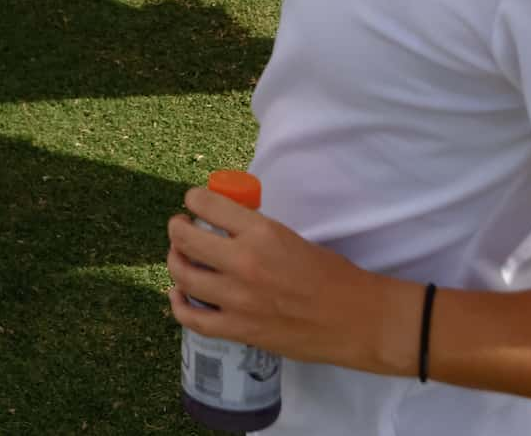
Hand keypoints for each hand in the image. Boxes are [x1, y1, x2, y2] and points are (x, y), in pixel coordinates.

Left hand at [167, 183, 403, 372]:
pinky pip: (193, 319)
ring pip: (183, 275)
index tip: (193, 203)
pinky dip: (179, 305)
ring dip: (175, 262)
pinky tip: (179, 296)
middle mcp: (243, 262)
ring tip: (180, 258)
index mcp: (261, 232)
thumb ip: (256, 233)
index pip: (207, 204)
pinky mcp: (239, 330)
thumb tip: (227, 228)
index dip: (193, 200)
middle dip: (177, 229)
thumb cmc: (331, 275)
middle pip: (186, 239)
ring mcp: (238, 299)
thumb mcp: (290, 237)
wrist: (354, 319)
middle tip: (181, 228)